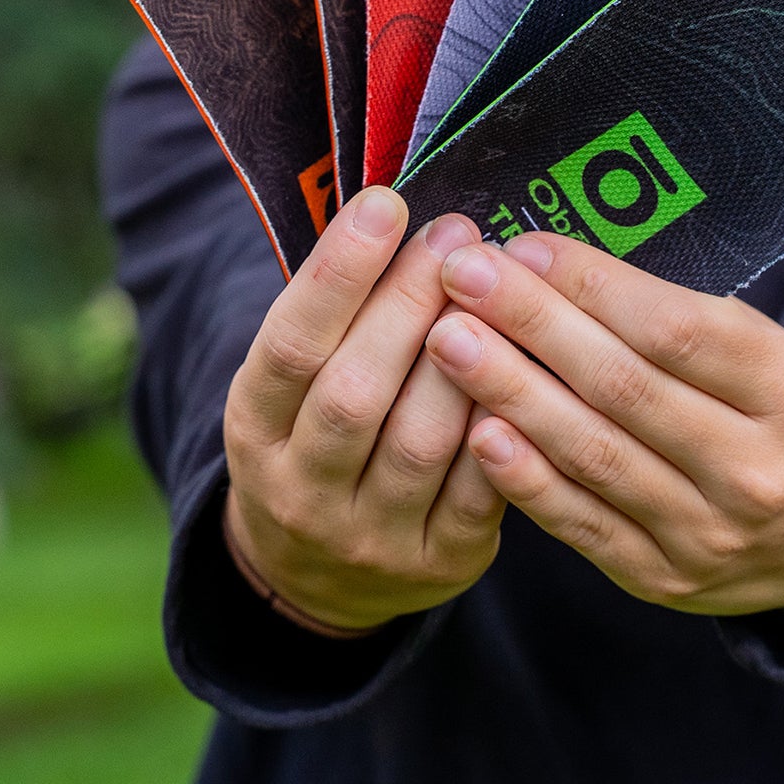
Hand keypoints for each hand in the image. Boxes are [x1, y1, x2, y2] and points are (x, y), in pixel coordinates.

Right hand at [220, 188, 504, 634]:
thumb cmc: (319, 439)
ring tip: (500, 288)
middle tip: (457, 234)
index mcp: (254, 430)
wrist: (318, 578)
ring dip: (467, 356)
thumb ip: (334, 317)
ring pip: (422, 441)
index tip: (386, 205)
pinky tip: (529, 365)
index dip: (337, 273)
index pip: (290, 345)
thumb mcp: (293, 387)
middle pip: (356, 391)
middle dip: (410, 303)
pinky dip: (505, 424)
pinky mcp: (438, 564)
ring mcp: (368, 537)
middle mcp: (300, 490)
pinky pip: (481, 490)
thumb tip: (395, 212)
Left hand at [422, 233, 783, 617]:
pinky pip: (582, 523)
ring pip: (594, 455)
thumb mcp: (770, 351)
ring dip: (510, 392)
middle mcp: (754, 469)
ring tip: (449, 340)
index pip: (676, 331)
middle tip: (463, 277)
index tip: (526, 247)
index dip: (592, 287)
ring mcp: (708, 534)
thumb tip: (554, 268)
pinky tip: (478, 432)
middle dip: (533, 324)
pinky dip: (526, 478)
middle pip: (624, 388)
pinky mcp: (663, 579)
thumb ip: (676, 319)